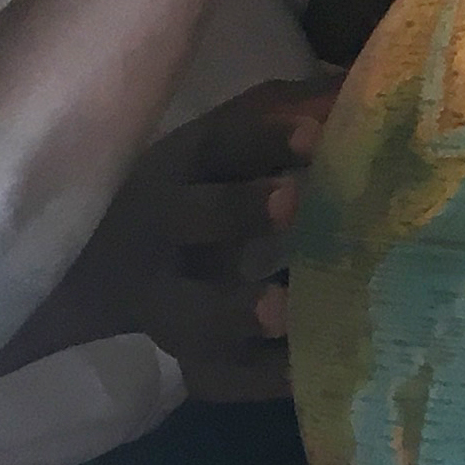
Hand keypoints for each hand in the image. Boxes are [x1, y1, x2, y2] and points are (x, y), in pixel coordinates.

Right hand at [40, 75, 334, 400]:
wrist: (96, 272)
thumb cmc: (206, 187)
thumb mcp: (237, 143)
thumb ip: (299, 112)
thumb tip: (367, 84)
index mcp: (189, 165)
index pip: (223, 143)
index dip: (266, 136)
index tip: (315, 134)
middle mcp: (167, 229)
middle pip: (189, 217)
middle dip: (237, 210)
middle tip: (294, 205)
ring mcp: (166, 299)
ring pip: (187, 312)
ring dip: (235, 313)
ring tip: (286, 312)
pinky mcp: (184, 355)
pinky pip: (215, 376)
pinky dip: (259, 380)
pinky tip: (309, 374)